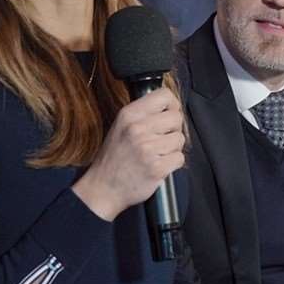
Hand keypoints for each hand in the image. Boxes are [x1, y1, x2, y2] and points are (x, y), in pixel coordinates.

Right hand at [72, 89, 185, 220]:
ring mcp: (148, 149)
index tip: (168, 114)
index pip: (164, 95)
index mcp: (129, 115)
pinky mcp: (157, 168)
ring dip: (173, 148)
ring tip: (158, 153)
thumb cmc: (114, 157)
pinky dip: (173, 163)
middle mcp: (138, 129)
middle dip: (174, 129)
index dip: (172, 105)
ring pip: (180, 139)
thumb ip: (143, 114)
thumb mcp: (121, 126)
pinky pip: (179, 158)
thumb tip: (171, 106)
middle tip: (162, 138)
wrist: (103, 188)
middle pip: (177, 118)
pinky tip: (159, 164)